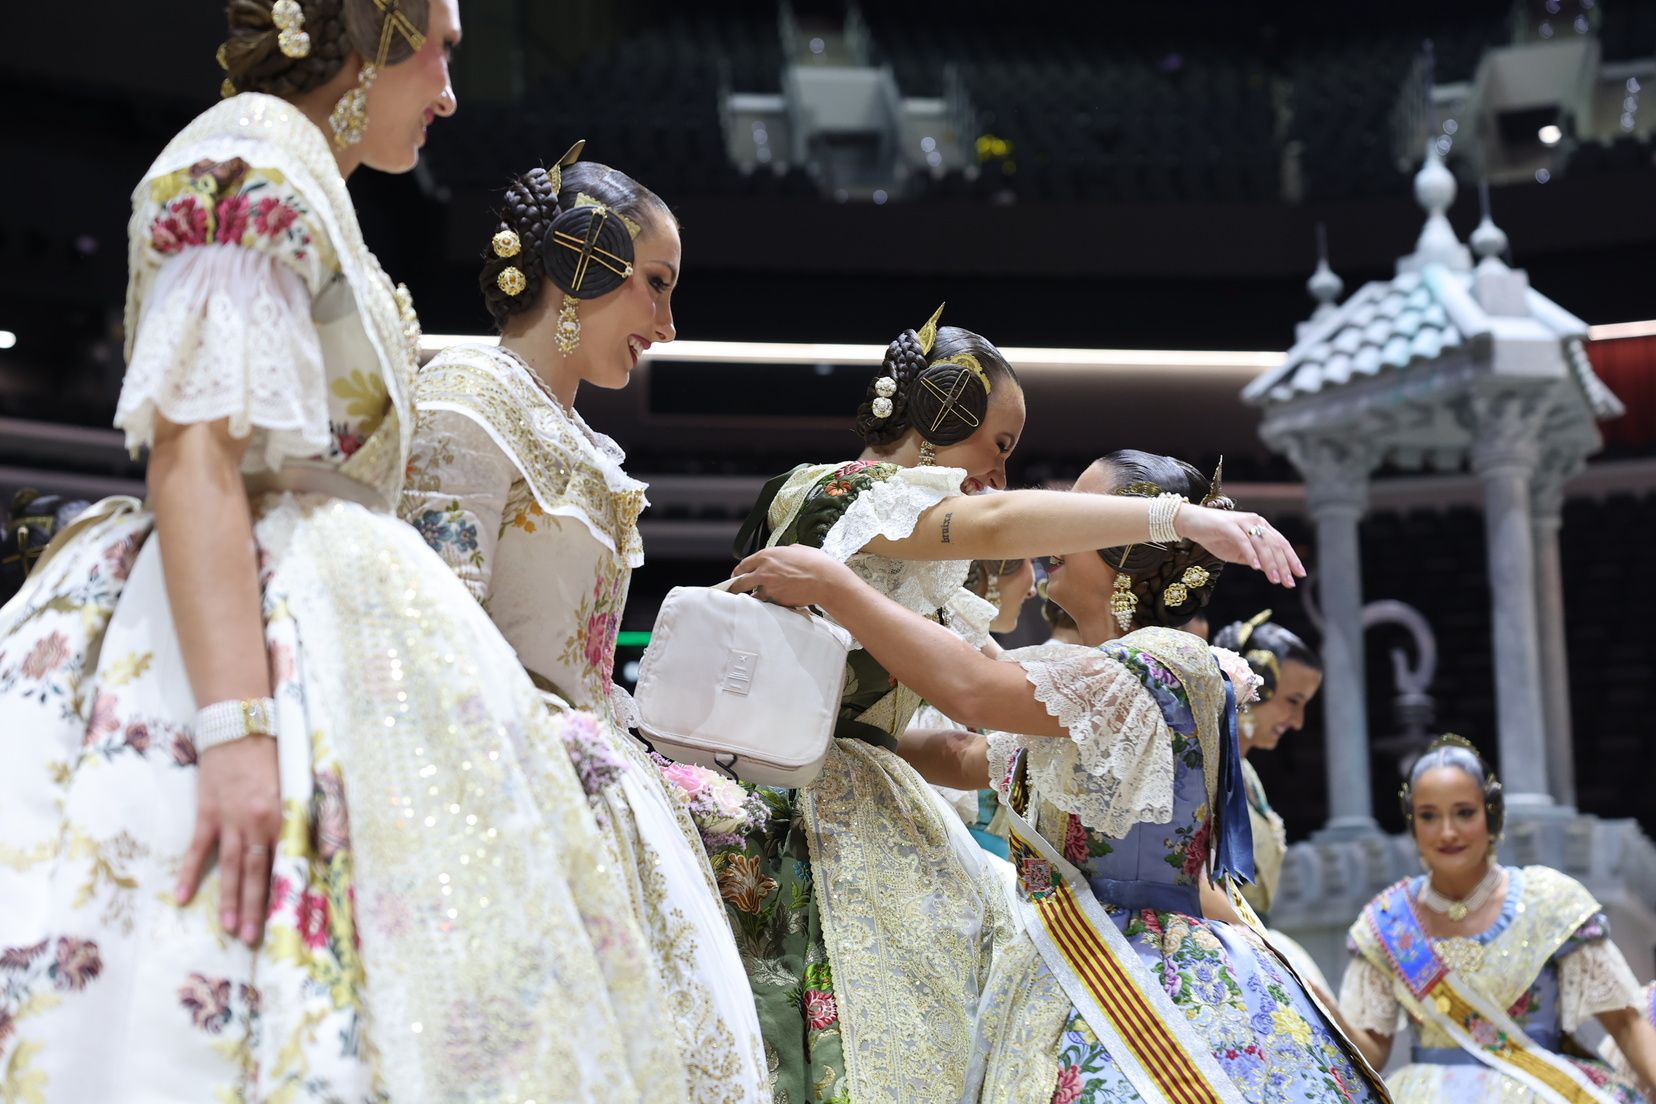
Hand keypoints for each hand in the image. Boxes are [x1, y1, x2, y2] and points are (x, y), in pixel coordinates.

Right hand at [176, 734, 280, 945]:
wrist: (241, 728)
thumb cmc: (272, 758)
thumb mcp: (295, 787)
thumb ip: (300, 819)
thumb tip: (309, 851)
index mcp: (284, 817)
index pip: (286, 861)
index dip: (286, 890)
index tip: (288, 917)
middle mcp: (257, 823)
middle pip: (257, 872)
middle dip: (257, 907)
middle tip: (254, 937)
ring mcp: (230, 820)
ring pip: (231, 867)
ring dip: (230, 899)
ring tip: (230, 928)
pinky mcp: (206, 814)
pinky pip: (198, 849)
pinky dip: (191, 873)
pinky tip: (183, 897)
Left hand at [730, 545, 853, 608]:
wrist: (827, 580)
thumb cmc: (815, 562)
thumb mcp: (795, 549)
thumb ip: (780, 553)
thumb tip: (777, 557)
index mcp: (766, 556)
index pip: (743, 565)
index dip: (738, 572)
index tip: (736, 575)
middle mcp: (763, 572)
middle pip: (740, 583)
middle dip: (736, 587)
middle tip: (735, 590)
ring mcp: (769, 588)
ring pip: (754, 594)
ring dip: (757, 594)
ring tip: (765, 593)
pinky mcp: (777, 600)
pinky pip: (768, 602)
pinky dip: (770, 601)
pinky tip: (778, 597)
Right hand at [1175, 506, 1303, 586]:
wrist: (1192, 523)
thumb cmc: (1215, 537)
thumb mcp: (1238, 552)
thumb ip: (1253, 558)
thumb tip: (1269, 570)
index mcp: (1260, 526)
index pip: (1281, 543)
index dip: (1292, 559)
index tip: (1300, 575)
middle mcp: (1255, 521)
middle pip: (1275, 545)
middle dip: (1284, 565)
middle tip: (1289, 583)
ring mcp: (1242, 522)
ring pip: (1262, 544)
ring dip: (1270, 564)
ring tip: (1275, 580)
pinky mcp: (1229, 526)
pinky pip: (1244, 542)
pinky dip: (1251, 555)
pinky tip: (1257, 568)